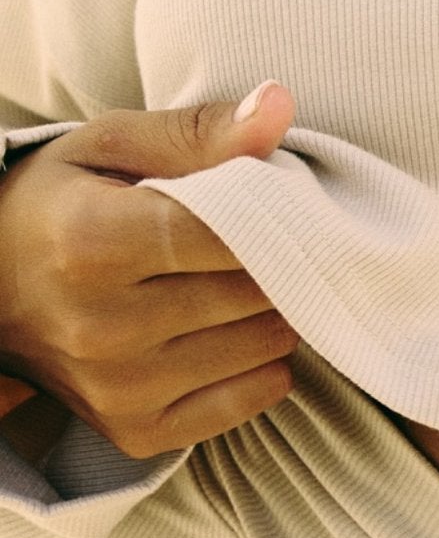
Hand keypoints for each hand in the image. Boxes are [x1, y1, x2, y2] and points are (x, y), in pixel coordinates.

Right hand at [0, 83, 301, 459]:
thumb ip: (200, 132)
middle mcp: (102, 325)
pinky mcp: (133, 430)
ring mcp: (117, 387)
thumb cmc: (56, 203)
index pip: (236, 233)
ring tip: (233, 282)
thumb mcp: (112, 145)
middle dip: (276, 259)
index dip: (277, 213)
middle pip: (257, 291)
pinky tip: (231, 332)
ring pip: (264, 345)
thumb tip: (278, 107)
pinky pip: (246, 401)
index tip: (281, 199)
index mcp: (93, 242)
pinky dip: (259, 366)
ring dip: (271, 312)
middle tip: (258, 238)